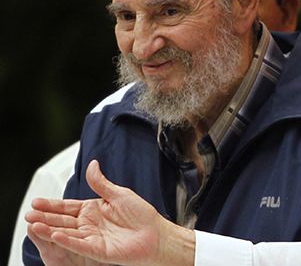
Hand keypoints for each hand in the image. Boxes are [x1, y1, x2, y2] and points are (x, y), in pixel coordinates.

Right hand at [25, 160, 194, 265]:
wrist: (157, 234)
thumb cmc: (143, 215)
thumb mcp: (119, 194)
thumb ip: (101, 183)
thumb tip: (91, 164)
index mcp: (93, 210)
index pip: (67, 207)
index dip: (52, 205)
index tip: (36, 201)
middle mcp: (90, 225)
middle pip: (63, 220)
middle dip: (45, 217)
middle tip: (29, 214)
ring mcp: (93, 238)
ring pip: (67, 233)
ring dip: (50, 229)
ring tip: (34, 225)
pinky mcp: (98, 250)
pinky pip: (80, 245)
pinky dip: (68, 240)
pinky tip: (55, 235)